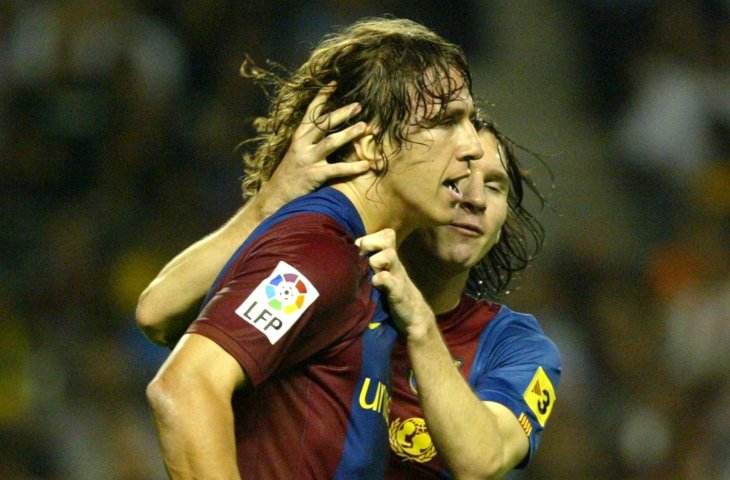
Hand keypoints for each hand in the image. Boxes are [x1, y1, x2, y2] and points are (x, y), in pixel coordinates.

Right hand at [257, 83, 369, 215]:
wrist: (275, 196)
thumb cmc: (289, 174)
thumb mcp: (296, 152)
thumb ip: (309, 141)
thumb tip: (329, 129)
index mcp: (298, 136)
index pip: (310, 112)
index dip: (321, 97)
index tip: (333, 84)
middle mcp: (302, 144)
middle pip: (323, 123)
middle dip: (342, 113)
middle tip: (358, 106)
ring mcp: (307, 159)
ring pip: (331, 142)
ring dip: (349, 134)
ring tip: (365, 127)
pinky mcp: (314, 175)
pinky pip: (337, 169)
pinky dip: (353, 167)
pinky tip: (366, 164)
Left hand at [356, 229, 435, 337]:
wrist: (413, 317)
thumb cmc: (391, 296)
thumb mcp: (382, 276)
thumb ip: (370, 266)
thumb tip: (347, 258)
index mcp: (390, 259)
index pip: (386, 235)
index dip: (370, 237)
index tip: (359, 250)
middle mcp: (395, 264)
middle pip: (388, 237)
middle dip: (371, 243)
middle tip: (362, 256)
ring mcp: (398, 276)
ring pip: (389, 254)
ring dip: (376, 260)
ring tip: (370, 272)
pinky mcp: (398, 292)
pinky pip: (387, 279)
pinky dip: (379, 280)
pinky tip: (374, 285)